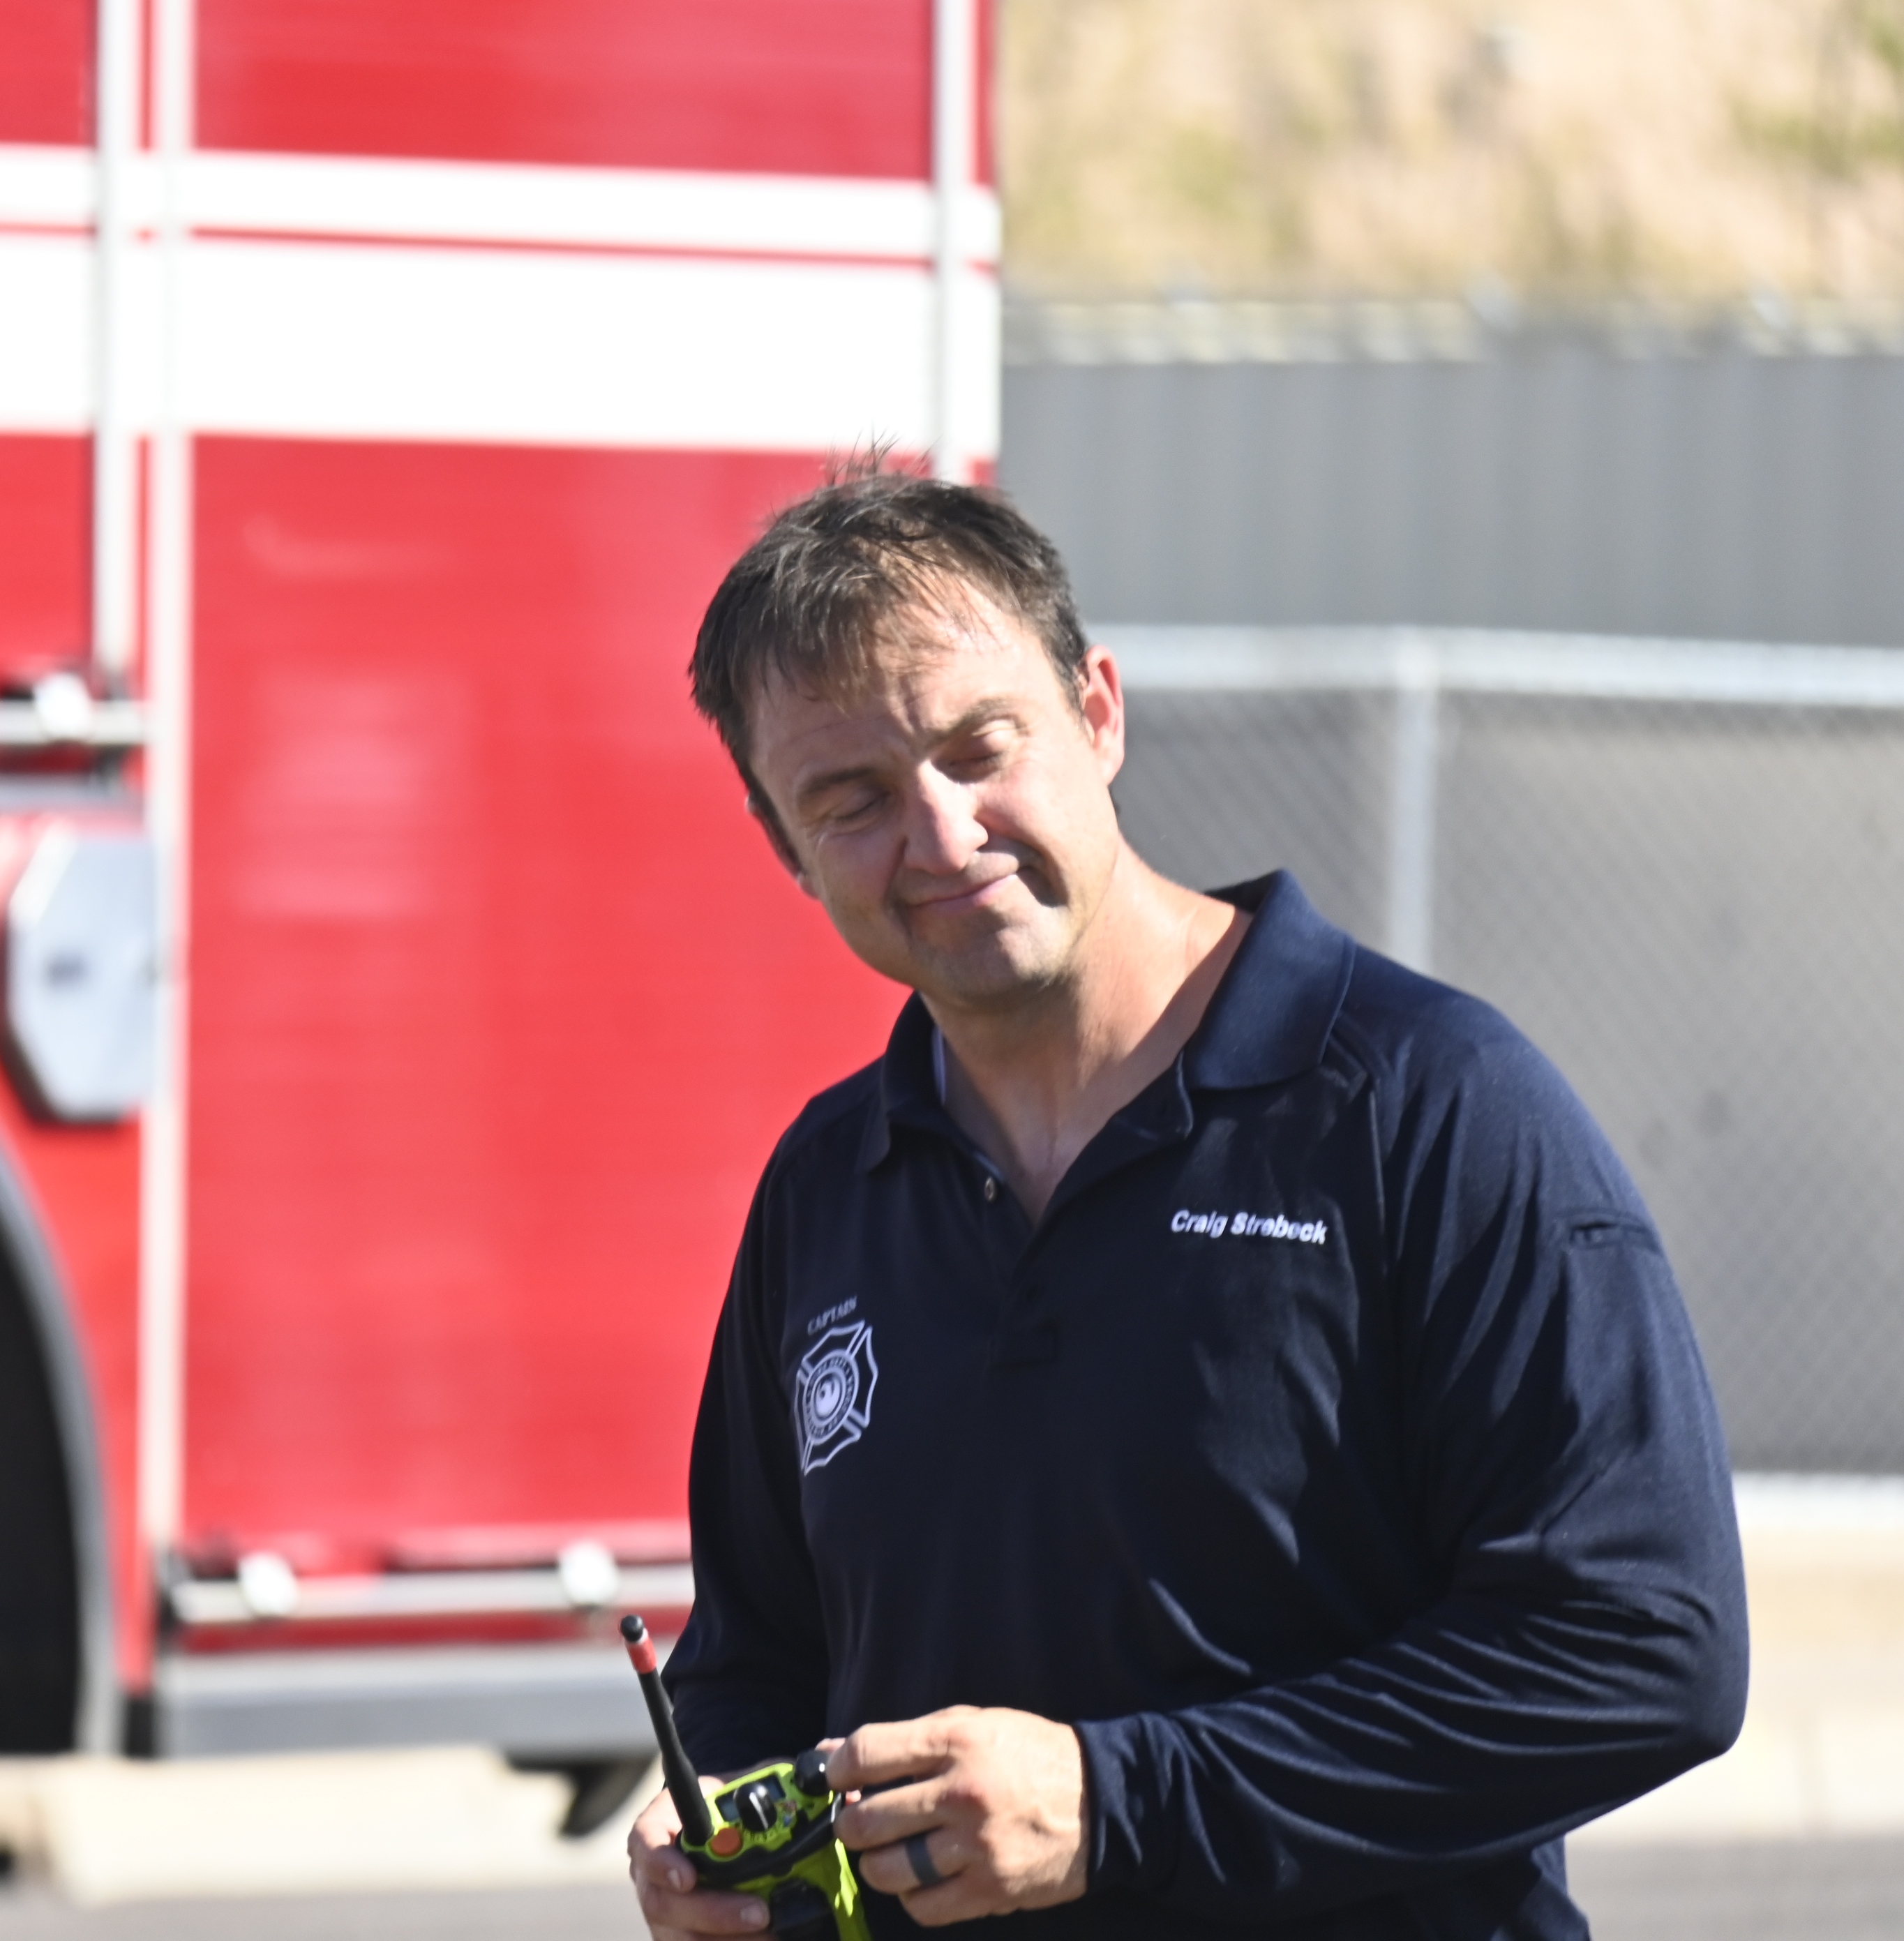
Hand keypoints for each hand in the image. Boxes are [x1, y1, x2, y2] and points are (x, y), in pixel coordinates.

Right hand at [628, 1782, 768, 1938]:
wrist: (728, 1830)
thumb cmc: (730, 1804)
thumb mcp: (742, 1785)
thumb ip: (760, 1787)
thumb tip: (792, 1790)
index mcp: (659, 1824)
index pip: (645, 1841)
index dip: (661, 1862)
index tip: (689, 1878)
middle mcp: (652, 1872)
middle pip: (663, 1903)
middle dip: (714, 1912)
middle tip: (760, 1913)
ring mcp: (663, 1911)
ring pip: (680, 1937)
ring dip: (728, 1939)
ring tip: (770, 1934)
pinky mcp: (678, 1935)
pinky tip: (764, 1939)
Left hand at [829, 1706, 1087, 1925]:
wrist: (1101, 1799)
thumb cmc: (1028, 1754)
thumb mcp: (972, 1724)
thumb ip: (907, 1739)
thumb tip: (835, 1750)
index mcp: (955, 1741)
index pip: (868, 1753)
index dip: (836, 1769)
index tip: (835, 1778)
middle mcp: (961, 1793)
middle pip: (866, 1820)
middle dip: (848, 1823)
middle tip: (858, 1820)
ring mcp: (976, 1846)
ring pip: (887, 1870)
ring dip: (876, 1864)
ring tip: (888, 1851)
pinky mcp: (990, 1890)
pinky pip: (922, 1907)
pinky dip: (912, 1896)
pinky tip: (923, 1877)